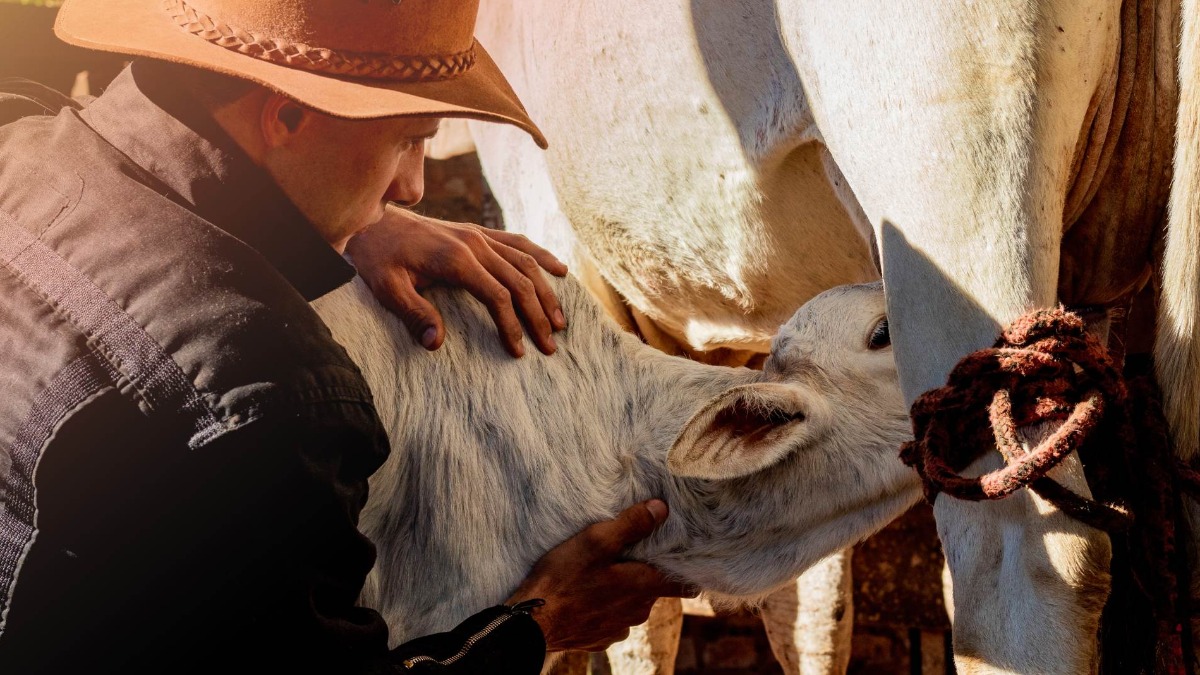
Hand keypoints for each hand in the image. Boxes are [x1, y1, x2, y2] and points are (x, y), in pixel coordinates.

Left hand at [345, 206, 568, 356]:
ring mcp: (479, 235)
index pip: (498, 296)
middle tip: (550, 346)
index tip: (518, 351)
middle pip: (519, 281)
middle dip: (538, 316)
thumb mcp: (388, 289)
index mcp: (456, 259)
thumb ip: (413, 314)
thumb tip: (435, 343)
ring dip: (547, 292)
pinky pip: (518, 242)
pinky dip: (541, 256)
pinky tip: (559, 270)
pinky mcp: (478, 232)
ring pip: (526, 262)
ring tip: (561, 321)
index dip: (511, 325)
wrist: (373, 220)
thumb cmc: (378, 258)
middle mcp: (474, 243)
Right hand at [504, 500, 697, 651]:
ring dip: (622, 589)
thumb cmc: (563, 579)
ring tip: (599, 572)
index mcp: (642, 587)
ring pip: (630, 604)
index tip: (683, 555)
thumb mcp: (596, 541)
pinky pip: (610, 618)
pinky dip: (603, 606)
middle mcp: (637, 613)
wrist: (531, 624)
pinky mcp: (599, 639)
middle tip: (627, 553)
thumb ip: (631, 524)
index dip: (687, 568)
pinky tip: (585, 594)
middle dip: (645, 572)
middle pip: (653, 590)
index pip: (685, 584)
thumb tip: (661, 509)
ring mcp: (618, 628)